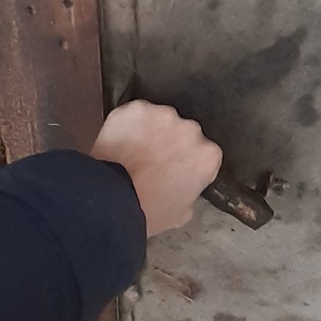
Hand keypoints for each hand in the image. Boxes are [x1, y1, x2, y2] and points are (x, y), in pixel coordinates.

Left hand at [91, 100, 222, 236]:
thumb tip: (183, 186)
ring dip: (151, 131)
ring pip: (160, 119)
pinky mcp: (138, 109)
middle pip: (184, 132)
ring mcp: (164, 115)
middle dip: (171, 143)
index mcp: (208, 155)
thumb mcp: (182, 212)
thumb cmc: (147, 209)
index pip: (203, 153)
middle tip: (152, 161)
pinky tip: (120, 141)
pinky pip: (136, 113)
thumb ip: (191, 190)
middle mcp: (192, 130)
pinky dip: (128, 124)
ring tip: (133, 152)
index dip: (187, 162)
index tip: (175, 169)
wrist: (113, 199)